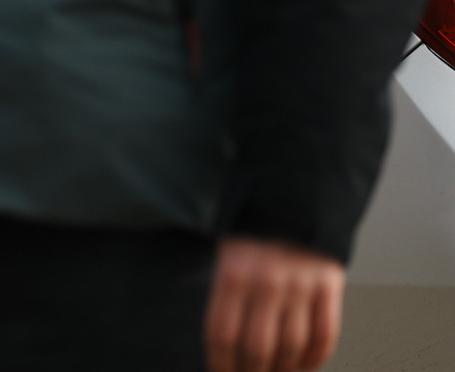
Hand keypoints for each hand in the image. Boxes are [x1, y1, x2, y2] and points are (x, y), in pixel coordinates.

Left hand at [206, 236, 342, 371]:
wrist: (296, 196)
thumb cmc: (255, 227)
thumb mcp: (227, 251)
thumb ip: (226, 291)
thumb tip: (224, 342)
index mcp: (232, 272)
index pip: (222, 334)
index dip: (221, 364)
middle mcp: (266, 281)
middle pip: (258, 348)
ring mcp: (301, 285)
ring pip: (292, 347)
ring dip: (283, 370)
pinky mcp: (330, 286)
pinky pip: (325, 335)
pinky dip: (315, 359)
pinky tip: (303, 366)